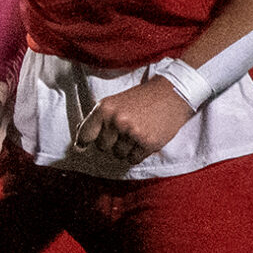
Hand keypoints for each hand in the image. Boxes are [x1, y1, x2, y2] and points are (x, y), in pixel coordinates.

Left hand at [74, 74, 195, 168]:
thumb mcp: (115, 102)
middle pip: (102, 147)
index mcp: (104, 109)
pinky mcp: (148, 143)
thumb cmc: (141, 98)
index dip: (83, 142)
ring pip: (118, 155)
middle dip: (111, 143)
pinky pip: (133, 159)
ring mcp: (132, 133)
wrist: (172, 93)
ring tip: (136, 134)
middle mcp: (117, 121)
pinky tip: (143, 141)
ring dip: (125, 149)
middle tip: (123, 132)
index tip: (81, 147)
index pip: (85, 134)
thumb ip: (98, 119)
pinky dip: (137, 154)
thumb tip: (80, 140)